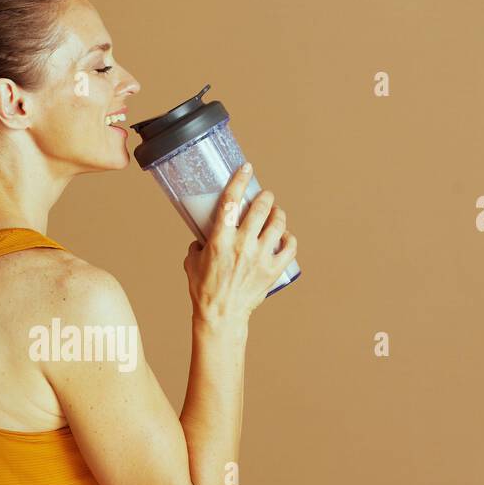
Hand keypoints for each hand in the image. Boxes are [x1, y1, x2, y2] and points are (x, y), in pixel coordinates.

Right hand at [184, 162, 295, 321]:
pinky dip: (289, 238)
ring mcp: (260, 258)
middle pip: (261, 207)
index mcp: (220, 241)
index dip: (240, 180)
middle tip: (264, 197)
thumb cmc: (204, 290)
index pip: (232, 201)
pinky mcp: (273, 270)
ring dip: (278, 214)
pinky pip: (290, 246)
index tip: (246, 168)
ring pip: (278, 223)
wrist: (221, 316)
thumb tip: (203, 235)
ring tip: (275, 214)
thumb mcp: (192, 262)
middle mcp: (242, 246)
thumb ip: (198, 244)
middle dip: (265, 196)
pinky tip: (284, 237)